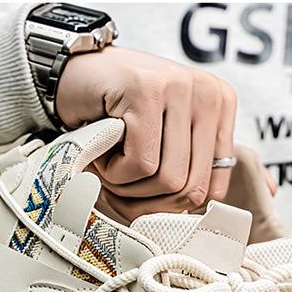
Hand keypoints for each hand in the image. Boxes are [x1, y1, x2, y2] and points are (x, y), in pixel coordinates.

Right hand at [55, 46, 236, 221]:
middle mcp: (208, 92)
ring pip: (168, 179)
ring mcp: (180, 87)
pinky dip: (114, 172)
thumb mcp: (163, 141)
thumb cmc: (116, 114)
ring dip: (128, 187)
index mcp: (221, 106)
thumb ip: (185, 169)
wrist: (70, 75)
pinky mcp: (148, 91)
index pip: (213, 187)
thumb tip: (192, 216)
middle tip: (119, 183)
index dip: (170, 204)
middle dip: (148, 200)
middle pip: (192, 188)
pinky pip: (141, 164)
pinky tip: (102, 147)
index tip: (142, 191)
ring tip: (110, 162)